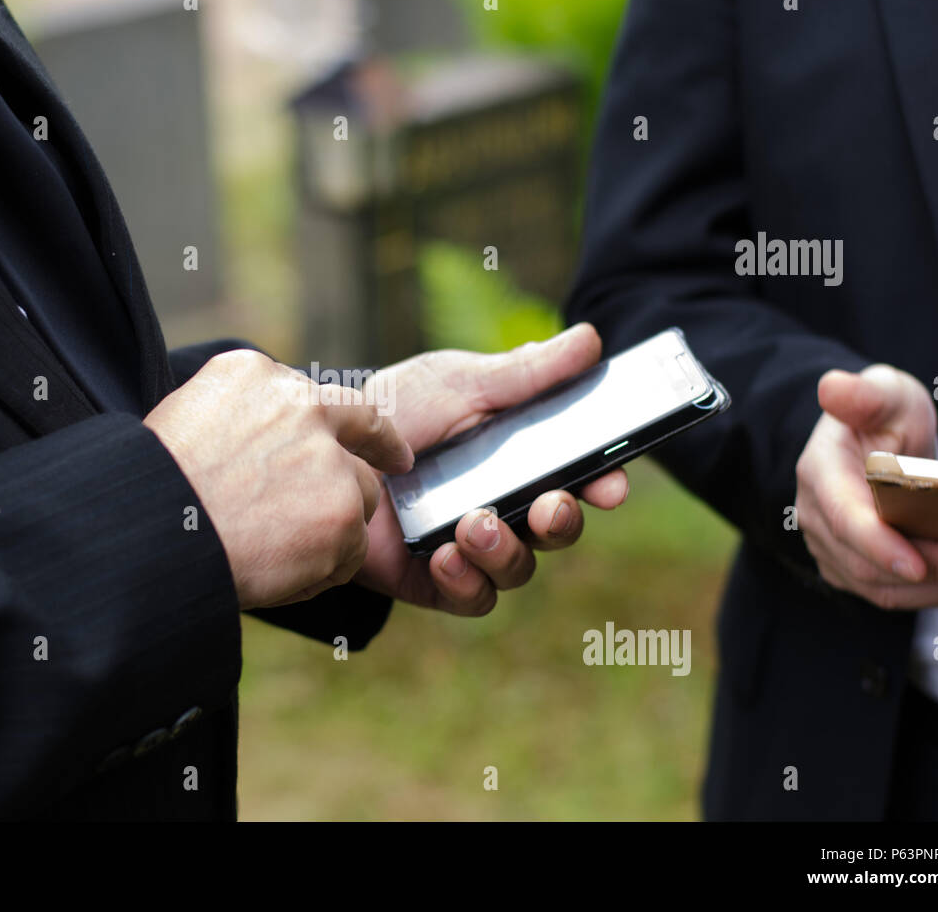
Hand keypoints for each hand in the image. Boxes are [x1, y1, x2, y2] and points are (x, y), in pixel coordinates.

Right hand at [144, 349, 412, 610]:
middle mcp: (300, 404)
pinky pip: (352, 551)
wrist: (151, 536)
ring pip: (360, 493)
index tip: (354, 429)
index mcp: (254, 374)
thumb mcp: (186, 421)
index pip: (310, 393)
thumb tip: (268, 449)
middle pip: (362, 424)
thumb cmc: (151, 493)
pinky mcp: (342, 511)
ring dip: (334, 524)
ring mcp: (327, 458)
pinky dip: (323, 572)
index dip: (333, 418)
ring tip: (280, 556)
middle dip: (382, 443)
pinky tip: (279, 578)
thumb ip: (242, 421)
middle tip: (396, 460)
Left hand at [354, 323, 629, 615]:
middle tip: (548, 507)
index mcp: (524, 460)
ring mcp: (472, 546)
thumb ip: (525, 372)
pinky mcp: (435, 579)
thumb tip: (590, 340)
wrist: (327, 447)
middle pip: (557, 529)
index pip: (581, 478)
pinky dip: (465, 580)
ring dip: (506, 550)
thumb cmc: (401, 409)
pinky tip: (444, 557)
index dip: (604, 483)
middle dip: (563, 522)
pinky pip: (472, 596)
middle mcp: (506, 506)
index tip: (610, 484)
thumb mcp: (461, 382)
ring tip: (473, 524)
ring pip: (518, 568)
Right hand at [795, 363, 937, 608]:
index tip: (915, 564)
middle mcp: (816, 515)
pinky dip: (934, 594)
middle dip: (930, 570)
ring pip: (880, 587)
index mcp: (820, 472)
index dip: (876, 544)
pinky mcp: (848, 567)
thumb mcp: (882, 393)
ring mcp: (829, 546)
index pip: (842, 517)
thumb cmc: (881, 417)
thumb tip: (832, 388)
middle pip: (867, 562)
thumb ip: (863, 394)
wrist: (870, 441)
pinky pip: (889, 593)